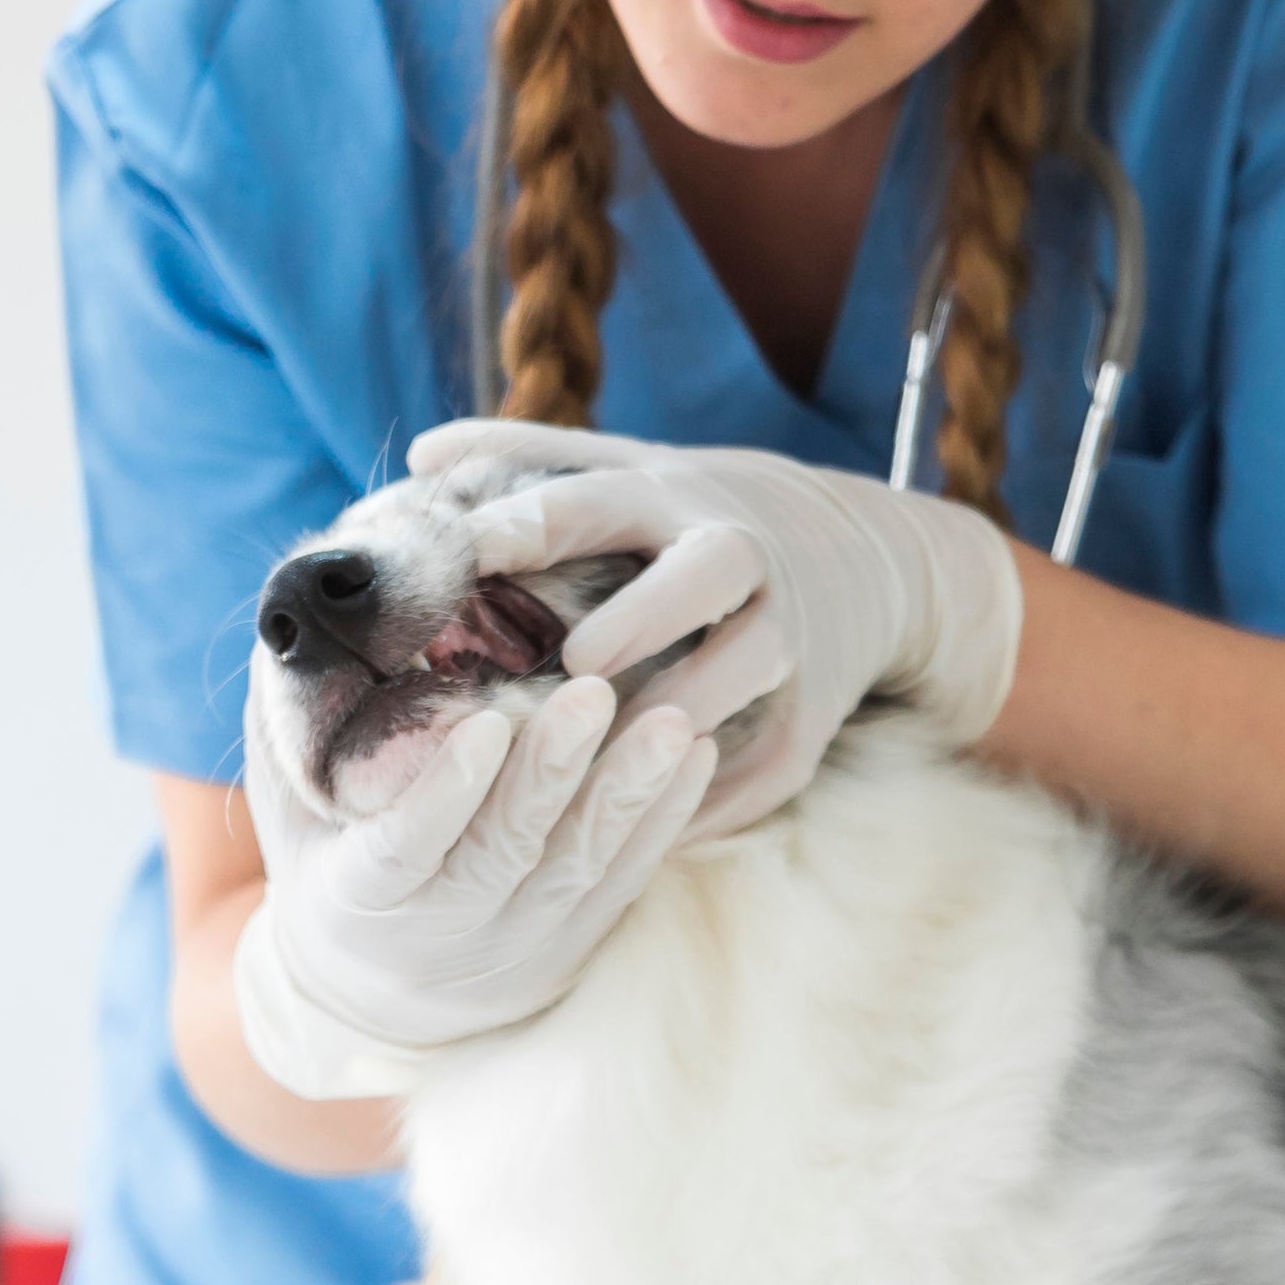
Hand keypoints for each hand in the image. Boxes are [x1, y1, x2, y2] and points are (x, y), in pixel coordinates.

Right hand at [232, 659, 716, 1099]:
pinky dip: (662, 822)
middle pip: (504, 853)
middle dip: (551, 773)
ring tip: (670, 723)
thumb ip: (296, 721)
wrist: (362, 998)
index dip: (444, 793)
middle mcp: (438, 935)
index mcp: (356, 897)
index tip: (481, 725)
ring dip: (627, 794)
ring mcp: (512, 948)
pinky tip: (696, 757)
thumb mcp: (289, 802)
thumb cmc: (322, 860)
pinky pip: (623, 884)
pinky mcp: (570, 948)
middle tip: (592, 694)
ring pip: (577, 870)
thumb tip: (301, 610)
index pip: (404, 847)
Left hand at [401, 420, 1024, 838]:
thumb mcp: (634, 468)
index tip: (466, 547)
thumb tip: (419, 456)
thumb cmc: (705, 514)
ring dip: (677, 714)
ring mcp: (788, 639)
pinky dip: (710, 798)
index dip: (534, 523)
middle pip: (704, 575)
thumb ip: (529, 458)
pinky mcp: (810, 721)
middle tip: (575, 658)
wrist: (865, 557)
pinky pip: (763, 765)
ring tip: (603, 759)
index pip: (600, 501)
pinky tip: (643, 828)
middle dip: (646, 612)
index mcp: (677, 499)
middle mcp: (742, 560)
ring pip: (742, 673)